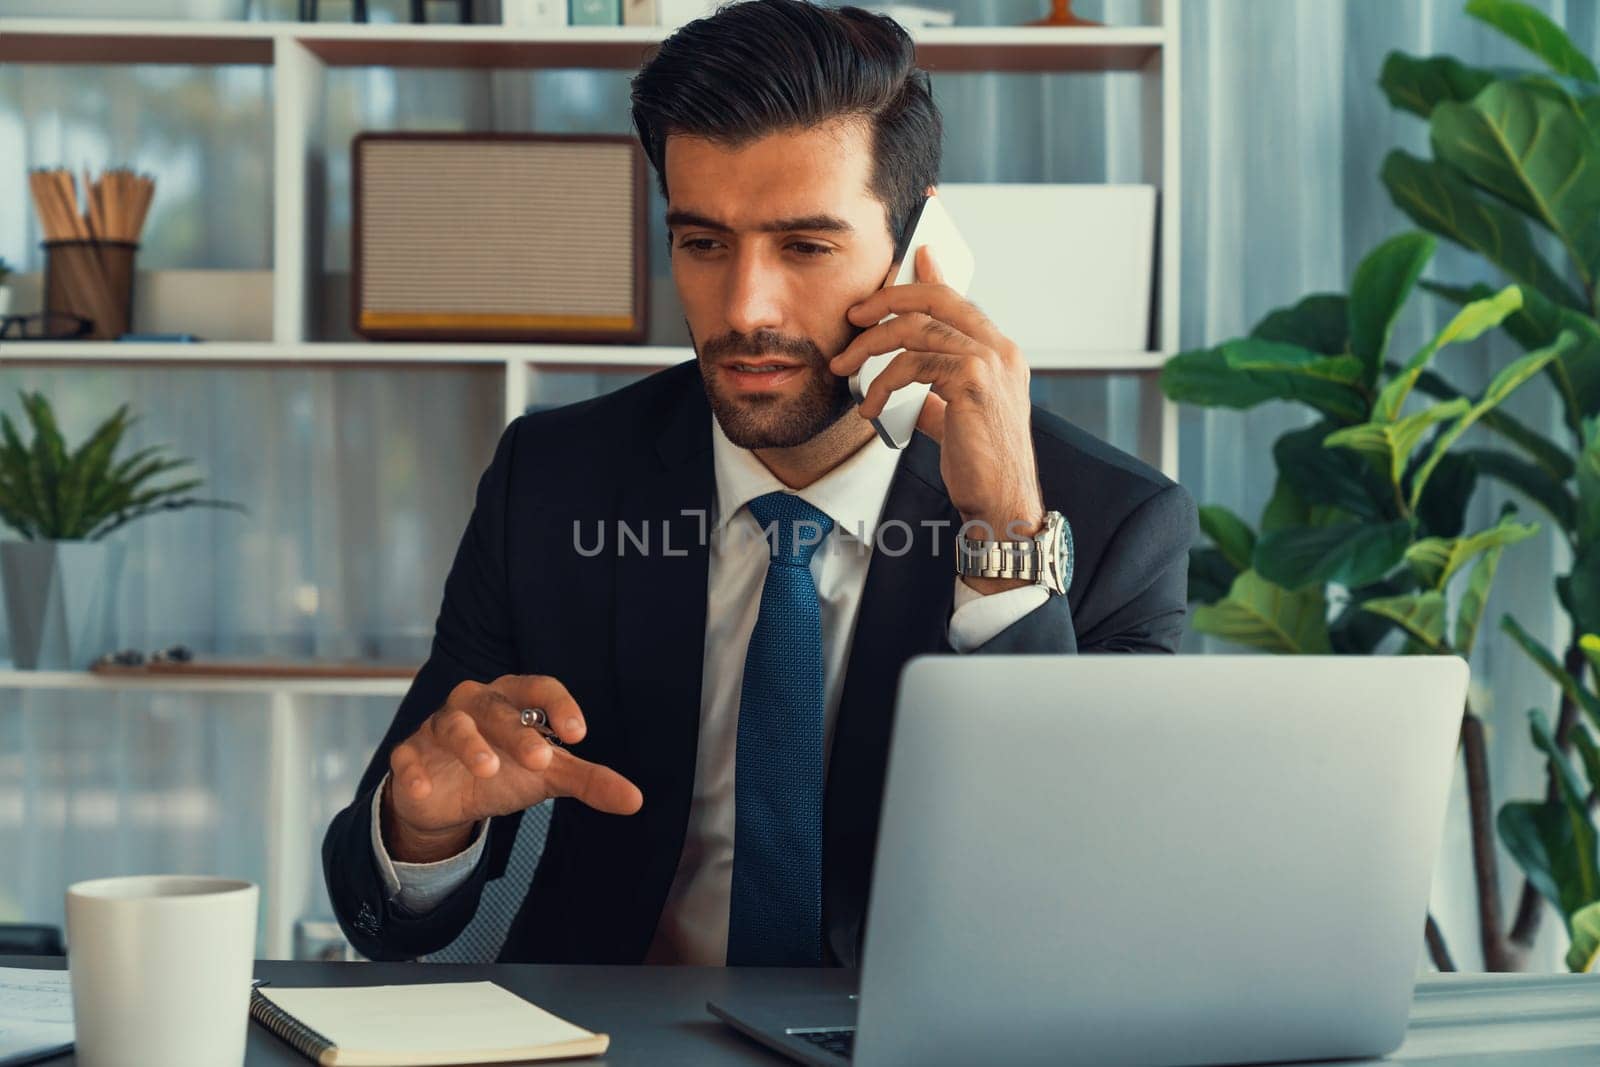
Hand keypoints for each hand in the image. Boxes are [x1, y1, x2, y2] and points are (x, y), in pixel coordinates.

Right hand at [382, 675, 643, 861]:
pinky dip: (413, 770)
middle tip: (542, 760)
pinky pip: (407, 756)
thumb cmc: (505, 769)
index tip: (579, 734)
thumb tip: (635, 801)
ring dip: (470, 744)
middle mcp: (475, 704)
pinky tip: (423, 786)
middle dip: (518, 731)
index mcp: (513, 699)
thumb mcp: (548, 775)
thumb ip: (589, 781)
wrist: (449, 799)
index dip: (558, 705)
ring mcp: (439, 727)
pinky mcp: (410, 754)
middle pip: (496, 706)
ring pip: (452, 724)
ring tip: (490, 770)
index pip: (538, 688)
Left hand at [830, 246, 1043, 543]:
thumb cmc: (980, 465)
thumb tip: (901, 380)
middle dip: (887, 301)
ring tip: (846, 370)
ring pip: (916, 330)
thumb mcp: (953, 418)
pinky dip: (881, 384)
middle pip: (935, 300)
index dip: (932, 275)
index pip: (958, 299)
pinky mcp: (973, 382)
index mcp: (999, 353)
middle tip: (854, 318)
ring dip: (870, 348)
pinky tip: (870, 407)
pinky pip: (913, 364)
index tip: (912, 256)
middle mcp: (1000, 350)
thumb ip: (933, 391)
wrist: (1001, 502)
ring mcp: (990, 363)